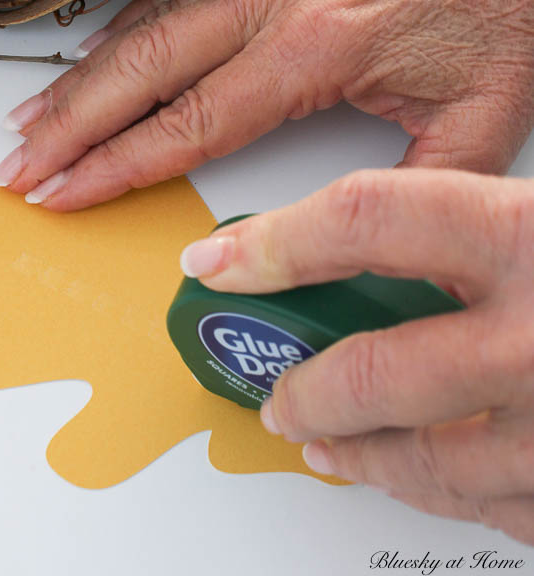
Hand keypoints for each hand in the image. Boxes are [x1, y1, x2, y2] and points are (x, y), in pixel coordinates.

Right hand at [0, 0, 533, 209]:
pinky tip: (93, 56)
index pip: (191, 120)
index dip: (116, 163)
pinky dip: (125, 28)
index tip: (61, 192)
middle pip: (146, 67)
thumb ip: (405, 201)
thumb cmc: (505, 26)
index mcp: (318, 47)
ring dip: (84, 77)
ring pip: (151, 25)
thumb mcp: (478, 134)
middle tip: (16, 165)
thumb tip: (351, 261)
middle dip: (71, 124)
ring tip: (31, 120)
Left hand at [179, 167, 533, 545]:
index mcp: (523, 237)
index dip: (275, 242)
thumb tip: (371, 233)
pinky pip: (486, 509)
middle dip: (305, 391)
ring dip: (360, 453)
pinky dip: (439, 491)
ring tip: (328, 444)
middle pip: (374, 372)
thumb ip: (467, 216)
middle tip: (275, 397)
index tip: (221, 261)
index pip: (363, 224)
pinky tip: (416, 472)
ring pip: (421, 460)